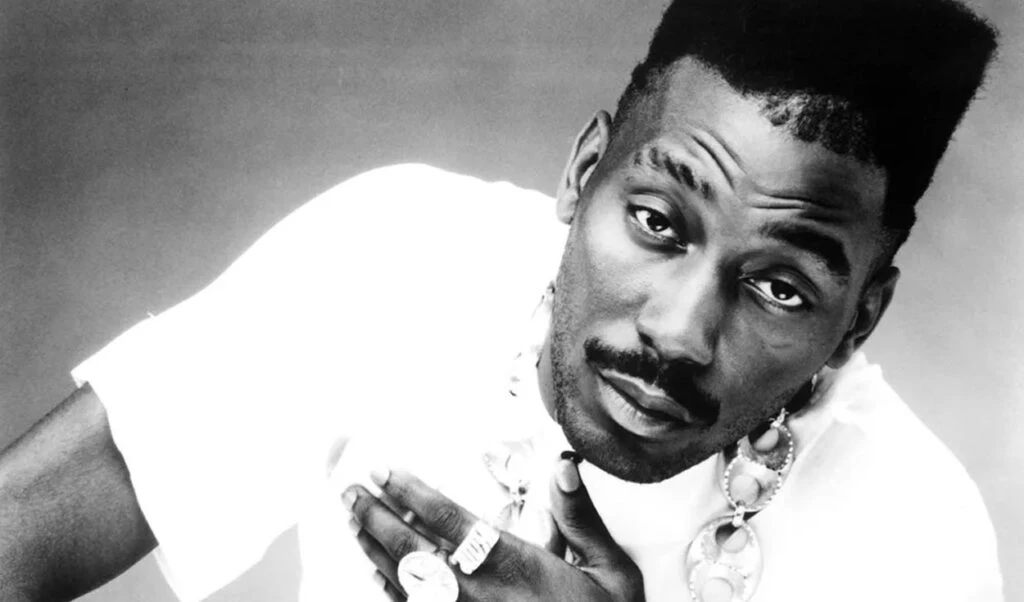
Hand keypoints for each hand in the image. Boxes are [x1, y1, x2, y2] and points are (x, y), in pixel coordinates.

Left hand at [343, 459, 643, 600]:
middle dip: (376, 516)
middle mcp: (479, 595)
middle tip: (350, 491)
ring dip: (374, 548)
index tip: (384, 470)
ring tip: (353, 521)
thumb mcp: (609, 571)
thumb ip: (580, 517)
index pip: (447, 520)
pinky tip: (374, 572)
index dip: (409, 492)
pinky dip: (388, 590)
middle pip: (411, 550)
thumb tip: (563, 466)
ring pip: (404, 582)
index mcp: (514, 566)